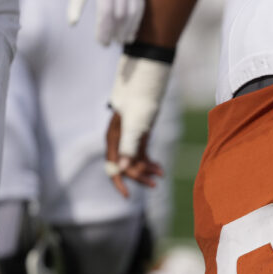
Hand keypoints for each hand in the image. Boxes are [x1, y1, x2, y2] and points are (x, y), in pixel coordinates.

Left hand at [67, 0, 143, 44]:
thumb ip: (76, 0)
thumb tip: (72, 23)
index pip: (107, 11)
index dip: (104, 29)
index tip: (101, 43)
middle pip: (121, 13)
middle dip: (115, 32)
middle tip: (108, 44)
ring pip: (134, 11)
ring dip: (128, 29)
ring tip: (121, 42)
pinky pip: (140, 5)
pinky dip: (137, 21)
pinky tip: (131, 32)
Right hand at [105, 52, 171, 196]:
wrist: (149, 77)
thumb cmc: (141, 99)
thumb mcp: (136, 124)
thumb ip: (129, 145)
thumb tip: (123, 168)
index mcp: (114, 138)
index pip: (113, 165)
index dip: (119, 181)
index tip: (128, 196)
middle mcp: (119, 138)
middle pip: (126, 164)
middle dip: (138, 176)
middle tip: (154, 184)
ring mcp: (130, 135)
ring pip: (135, 159)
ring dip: (146, 169)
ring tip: (160, 176)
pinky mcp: (139, 132)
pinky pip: (142, 152)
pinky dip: (150, 161)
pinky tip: (160, 168)